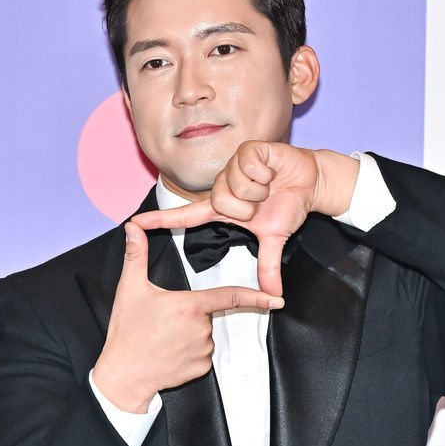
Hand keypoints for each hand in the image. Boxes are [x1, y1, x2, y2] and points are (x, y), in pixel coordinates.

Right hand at [92, 221, 283, 412]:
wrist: (123, 374)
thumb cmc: (127, 332)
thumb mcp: (130, 289)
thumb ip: (136, 255)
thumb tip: (133, 229)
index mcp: (190, 306)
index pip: (230, 296)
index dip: (257, 296)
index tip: (276, 299)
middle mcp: (201, 329)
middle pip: (207, 314)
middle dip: (191, 314)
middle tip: (163, 322)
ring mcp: (203, 351)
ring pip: (205, 335)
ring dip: (190, 334)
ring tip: (163, 338)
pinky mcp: (200, 368)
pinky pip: (202, 355)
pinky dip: (189, 352)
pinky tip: (169, 352)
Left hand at [136, 142, 358, 295]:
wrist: (310, 182)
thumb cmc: (287, 205)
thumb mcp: (274, 238)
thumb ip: (268, 265)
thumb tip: (273, 295)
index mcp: (221, 207)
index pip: (185, 215)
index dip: (159, 220)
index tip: (134, 223)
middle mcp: (222, 186)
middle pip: (219, 203)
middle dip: (248, 209)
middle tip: (260, 202)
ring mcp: (232, 166)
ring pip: (235, 186)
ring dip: (258, 190)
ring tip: (267, 185)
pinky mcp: (246, 150)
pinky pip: (248, 167)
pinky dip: (265, 173)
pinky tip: (270, 171)